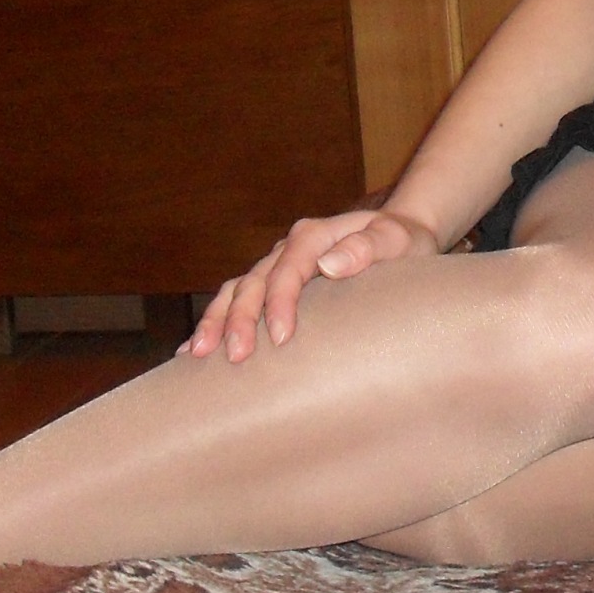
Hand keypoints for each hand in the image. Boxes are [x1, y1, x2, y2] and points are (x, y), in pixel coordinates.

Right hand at [184, 206, 438, 361]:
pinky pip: (235, 300)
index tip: (280, 337)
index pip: (289, 270)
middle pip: (254, 282)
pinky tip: (192, 351)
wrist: (398, 235)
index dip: (280, 302)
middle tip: (236, 357)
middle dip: (239, 319)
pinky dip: (214, 323)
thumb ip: (367, 248)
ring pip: (236, 290)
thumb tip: (329, 264)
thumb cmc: (401, 242)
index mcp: (314, 236)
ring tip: (196, 356)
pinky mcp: (272, 283)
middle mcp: (288, 248)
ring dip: (215, 321)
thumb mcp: (396, 240)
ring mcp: (276, 265)